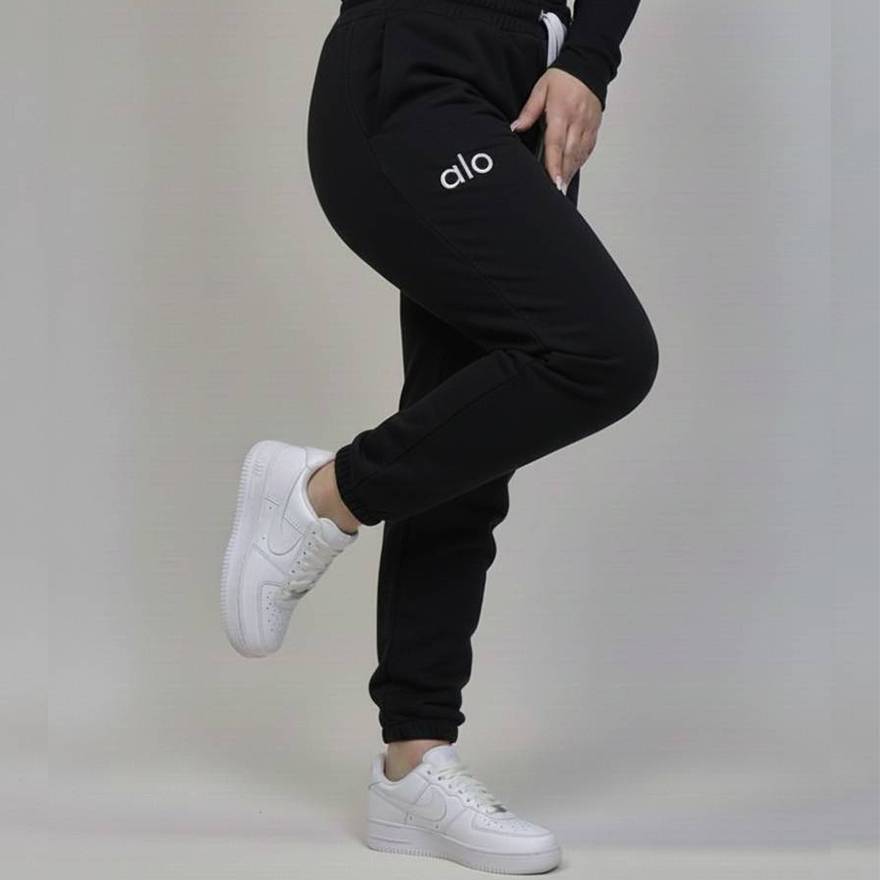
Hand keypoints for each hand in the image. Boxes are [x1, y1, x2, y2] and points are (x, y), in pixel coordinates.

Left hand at [510, 68, 601, 192]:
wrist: (588, 66)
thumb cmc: (563, 78)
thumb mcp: (541, 89)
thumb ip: (529, 111)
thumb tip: (515, 127)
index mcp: (562, 113)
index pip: (556, 144)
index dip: (554, 164)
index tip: (554, 180)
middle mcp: (576, 122)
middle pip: (568, 154)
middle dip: (562, 174)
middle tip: (556, 191)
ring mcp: (587, 126)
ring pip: (578, 155)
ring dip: (570, 172)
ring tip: (561, 187)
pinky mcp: (593, 128)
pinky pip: (586, 150)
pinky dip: (578, 163)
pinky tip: (570, 172)